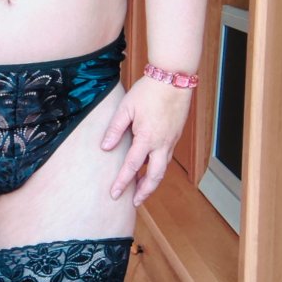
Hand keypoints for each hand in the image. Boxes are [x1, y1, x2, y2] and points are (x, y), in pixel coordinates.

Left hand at [101, 76, 193, 206]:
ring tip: (141, 190)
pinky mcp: (175, 136)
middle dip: (144, 192)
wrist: (173, 79)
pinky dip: (158, 168)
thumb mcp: (126, 108)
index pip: (132, 167)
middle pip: (155, 176)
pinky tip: (150, 168)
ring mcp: (171, 141)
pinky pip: (166, 158)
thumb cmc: (148, 91)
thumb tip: (105, 148)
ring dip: (152, 182)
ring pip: (163, 169)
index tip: (115, 194)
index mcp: (147, 138)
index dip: (122, 182)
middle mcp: (162, 144)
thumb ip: (115, 129)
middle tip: (134, 202)